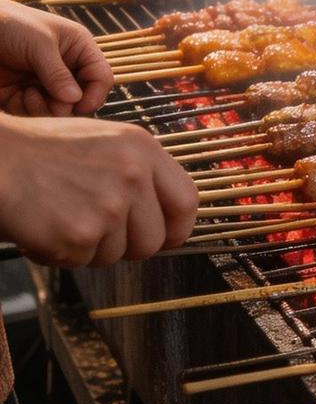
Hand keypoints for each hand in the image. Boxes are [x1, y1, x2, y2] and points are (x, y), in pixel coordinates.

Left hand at [0, 0, 114, 116]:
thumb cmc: (10, 24)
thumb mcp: (39, 44)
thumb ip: (58, 74)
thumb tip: (76, 100)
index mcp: (78, 48)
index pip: (101, 77)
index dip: (95, 94)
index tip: (80, 107)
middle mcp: (65, 68)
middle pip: (81, 100)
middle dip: (66, 106)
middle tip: (52, 103)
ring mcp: (44, 83)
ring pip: (57, 111)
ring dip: (44, 109)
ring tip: (28, 95)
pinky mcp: (23, 95)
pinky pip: (33, 114)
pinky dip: (26, 110)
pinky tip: (15, 96)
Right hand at [0, 115, 198, 267]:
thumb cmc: (40, 150)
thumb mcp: (102, 141)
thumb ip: (137, 172)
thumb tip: (163, 217)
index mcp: (141, 148)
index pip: (187, 201)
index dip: (177, 227)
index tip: (165, 237)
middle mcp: (132, 176)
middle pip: (152, 240)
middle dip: (126, 245)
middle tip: (94, 230)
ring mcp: (108, 207)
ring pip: (116, 256)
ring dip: (89, 248)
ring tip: (62, 215)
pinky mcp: (81, 236)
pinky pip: (82, 262)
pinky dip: (61, 253)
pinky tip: (44, 225)